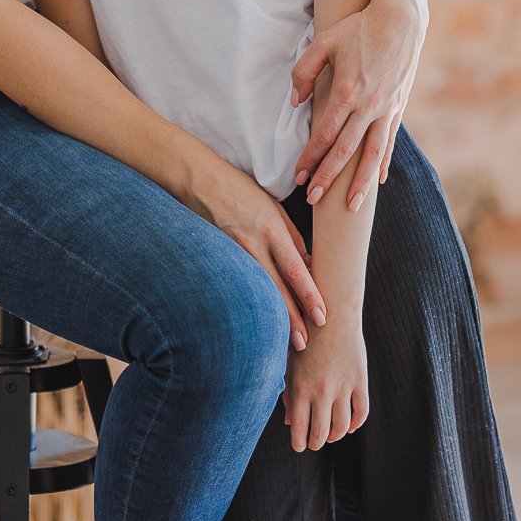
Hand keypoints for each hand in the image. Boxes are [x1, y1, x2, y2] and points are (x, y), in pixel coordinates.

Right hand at [199, 163, 326, 351]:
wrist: (199, 179)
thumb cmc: (240, 190)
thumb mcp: (273, 207)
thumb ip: (291, 237)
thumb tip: (308, 265)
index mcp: (272, 229)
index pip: (296, 268)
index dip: (309, 294)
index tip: (322, 316)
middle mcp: (254, 243)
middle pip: (278, 286)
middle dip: (293, 317)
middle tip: (306, 342)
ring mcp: (233, 252)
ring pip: (258, 290)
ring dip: (273, 317)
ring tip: (286, 341)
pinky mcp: (218, 256)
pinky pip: (239, 283)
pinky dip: (250, 303)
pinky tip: (255, 322)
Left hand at [284, 316, 368, 451]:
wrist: (331, 313)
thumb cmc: (304, 338)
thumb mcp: (290, 365)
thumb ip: (289, 394)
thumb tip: (289, 422)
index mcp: (301, 388)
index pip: (300, 429)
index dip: (299, 443)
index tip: (299, 447)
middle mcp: (322, 391)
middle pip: (321, 433)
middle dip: (316, 443)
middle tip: (314, 444)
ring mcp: (343, 387)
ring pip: (342, 426)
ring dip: (335, 436)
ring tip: (330, 436)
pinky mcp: (360, 380)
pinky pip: (361, 412)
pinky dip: (356, 424)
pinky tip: (350, 426)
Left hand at [290, 0, 424, 208]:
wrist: (401, 19)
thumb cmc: (357, 28)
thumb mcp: (323, 42)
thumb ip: (303, 72)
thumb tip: (295, 103)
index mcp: (346, 92)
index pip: (324, 136)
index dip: (309, 159)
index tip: (297, 177)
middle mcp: (368, 106)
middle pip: (344, 151)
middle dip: (327, 178)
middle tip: (311, 199)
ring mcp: (386, 109)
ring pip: (371, 154)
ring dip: (358, 183)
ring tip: (349, 207)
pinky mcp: (398, 107)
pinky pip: (388, 142)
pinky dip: (381, 163)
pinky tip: (375, 182)